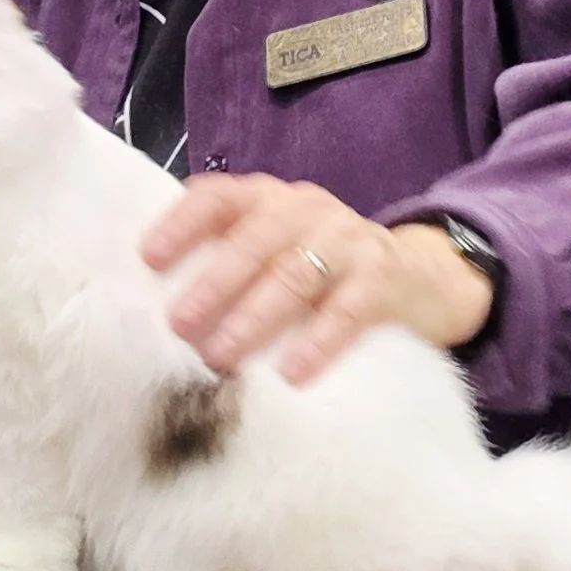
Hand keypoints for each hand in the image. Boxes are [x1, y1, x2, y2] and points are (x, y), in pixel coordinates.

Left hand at [141, 175, 494, 386]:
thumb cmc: (322, 270)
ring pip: (296, 274)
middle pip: (255, 239)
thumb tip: (153, 312)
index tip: (149, 259)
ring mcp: (348, 240)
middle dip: (214, 282)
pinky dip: (318, 340)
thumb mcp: (276, 252)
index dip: (182, 223)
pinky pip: (348, 309)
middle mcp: (305, 209)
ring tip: (220, 356)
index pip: (218, 197)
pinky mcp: (382, 278)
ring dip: (254, 317)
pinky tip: (293, 373)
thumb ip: (229, 263)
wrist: (420, 278)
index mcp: (267, 199)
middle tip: (178, 325)